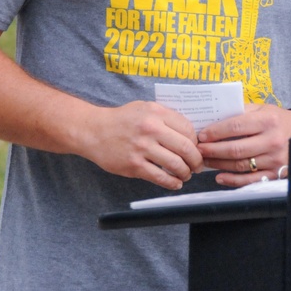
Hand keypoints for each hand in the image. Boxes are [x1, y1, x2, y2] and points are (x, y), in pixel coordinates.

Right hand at [80, 101, 203, 190]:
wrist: (93, 131)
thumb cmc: (121, 119)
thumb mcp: (144, 108)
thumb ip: (165, 117)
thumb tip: (190, 134)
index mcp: (155, 112)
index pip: (188, 129)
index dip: (196, 142)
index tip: (197, 149)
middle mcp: (150, 128)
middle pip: (186, 148)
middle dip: (196, 160)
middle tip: (197, 166)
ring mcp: (142, 148)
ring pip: (176, 165)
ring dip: (185, 173)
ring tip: (185, 174)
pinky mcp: (134, 165)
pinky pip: (161, 177)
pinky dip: (172, 183)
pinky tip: (175, 183)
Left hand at [197, 104, 290, 186]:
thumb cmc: (275, 119)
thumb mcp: (261, 108)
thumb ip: (239, 112)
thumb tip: (212, 120)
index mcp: (267, 121)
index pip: (236, 126)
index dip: (216, 132)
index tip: (201, 136)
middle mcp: (273, 141)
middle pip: (236, 149)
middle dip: (213, 150)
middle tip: (198, 150)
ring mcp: (275, 160)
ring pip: (241, 165)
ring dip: (219, 164)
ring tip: (205, 161)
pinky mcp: (277, 174)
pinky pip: (251, 180)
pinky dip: (233, 180)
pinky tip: (219, 176)